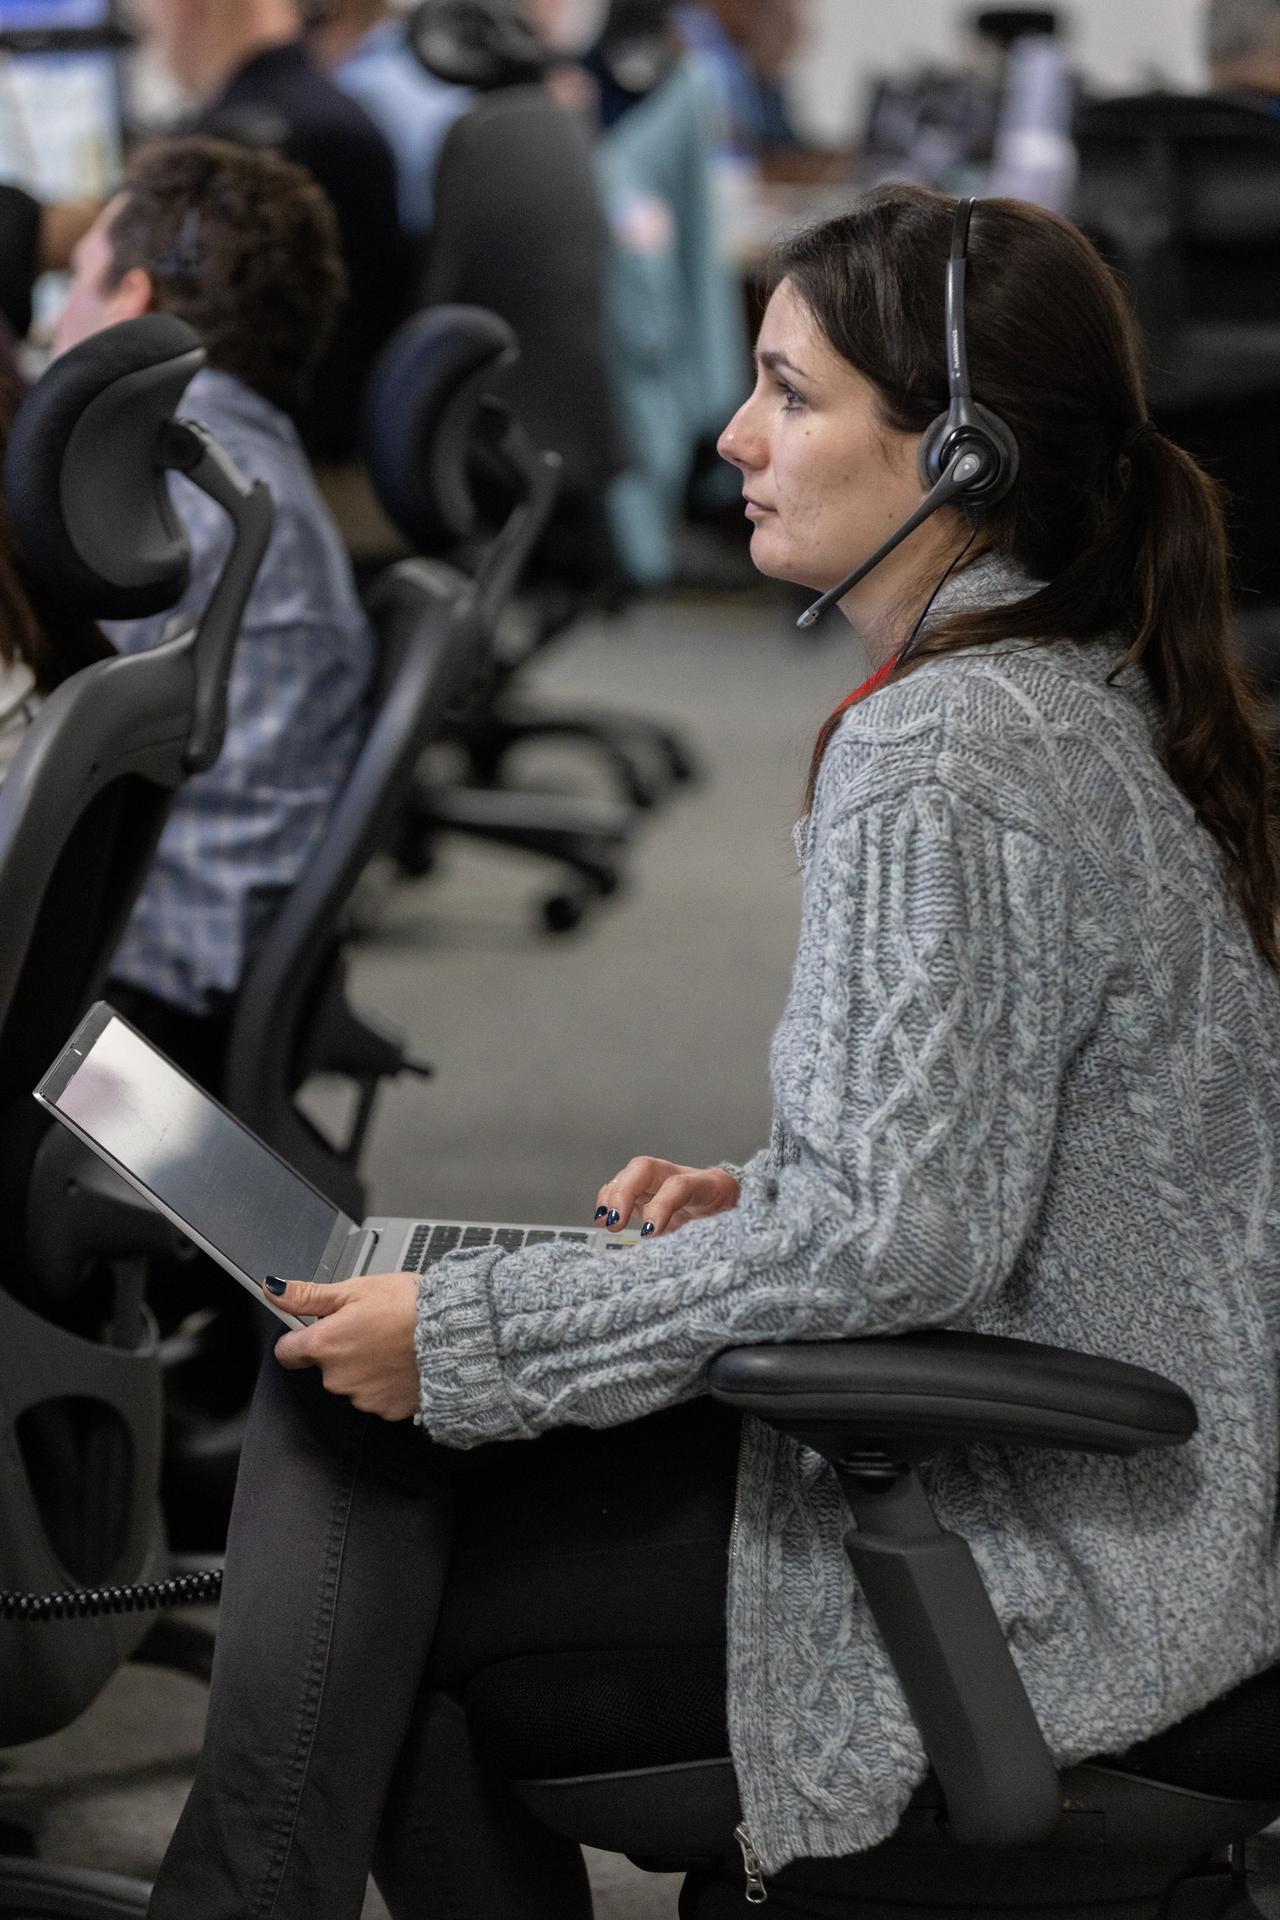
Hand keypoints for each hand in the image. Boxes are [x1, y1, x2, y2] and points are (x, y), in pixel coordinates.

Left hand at [266, 1272, 419, 1420]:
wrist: (455, 1335)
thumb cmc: (408, 1307)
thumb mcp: (355, 1289)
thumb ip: (308, 1295)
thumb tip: (273, 1290)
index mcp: (325, 1345)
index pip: (286, 1352)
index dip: (299, 1337)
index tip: (319, 1327)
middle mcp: (337, 1378)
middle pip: (323, 1366)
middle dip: (341, 1349)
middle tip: (370, 1326)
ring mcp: (362, 1397)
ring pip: (351, 1381)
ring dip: (364, 1366)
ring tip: (392, 1343)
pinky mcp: (386, 1410)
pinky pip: (377, 1396)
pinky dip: (386, 1382)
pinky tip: (402, 1362)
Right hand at [594, 1157, 740, 1238]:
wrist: (744, 1226)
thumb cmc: (738, 1232)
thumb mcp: (731, 1238)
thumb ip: (709, 1243)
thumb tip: (682, 1264)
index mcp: (713, 1186)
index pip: (681, 1186)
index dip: (662, 1206)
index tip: (649, 1233)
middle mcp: (684, 1176)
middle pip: (647, 1167)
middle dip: (625, 1192)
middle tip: (615, 1221)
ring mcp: (663, 1184)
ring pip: (630, 1175)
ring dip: (612, 1196)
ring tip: (605, 1222)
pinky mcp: (649, 1196)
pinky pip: (622, 1190)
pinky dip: (609, 1202)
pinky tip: (603, 1220)